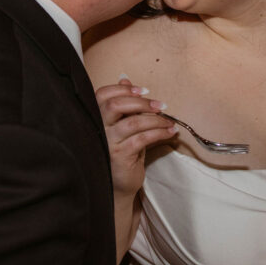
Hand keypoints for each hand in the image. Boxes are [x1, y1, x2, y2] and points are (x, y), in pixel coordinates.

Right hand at [96, 78, 176, 197]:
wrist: (119, 185)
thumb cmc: (122, 152)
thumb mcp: (123, 125)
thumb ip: (124, 105)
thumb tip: (125, 80)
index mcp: (96, 118)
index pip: (103, 95)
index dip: (123, 89)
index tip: (143, 91)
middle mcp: (98, 129)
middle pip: (115, 105)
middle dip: (141, 103)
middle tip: (160, 106)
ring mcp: (107, 143)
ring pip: (133, 122)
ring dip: (155, 120)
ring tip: (169, 122)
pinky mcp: (119, 156)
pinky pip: (142, 139)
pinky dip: (159, 133)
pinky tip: (169, 133)